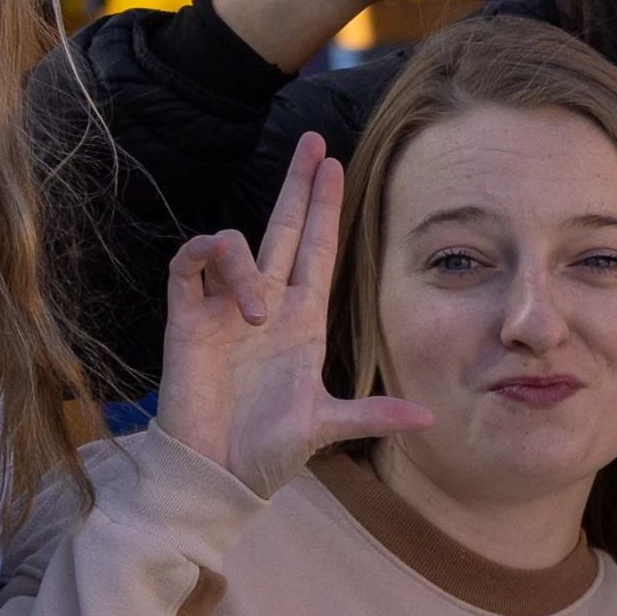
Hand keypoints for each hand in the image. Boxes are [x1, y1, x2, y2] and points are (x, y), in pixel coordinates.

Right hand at [153, 135, 430, 498]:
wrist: (218, 475)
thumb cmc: (267, 452)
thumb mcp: (325, 428)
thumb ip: (372, 415)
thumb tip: (429, 417)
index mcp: (301, 322)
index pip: (317, 250)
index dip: (324, 207)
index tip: (333, 164)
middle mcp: (265, 305)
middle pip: (283, 227)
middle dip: (298, 184)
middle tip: (313, 140)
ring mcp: (223, 308)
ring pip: (236, 244)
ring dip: (248, 264)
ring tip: (258, 314)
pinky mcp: (187, 319)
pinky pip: (191, 263)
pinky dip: (207, 259)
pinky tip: (226, 287)